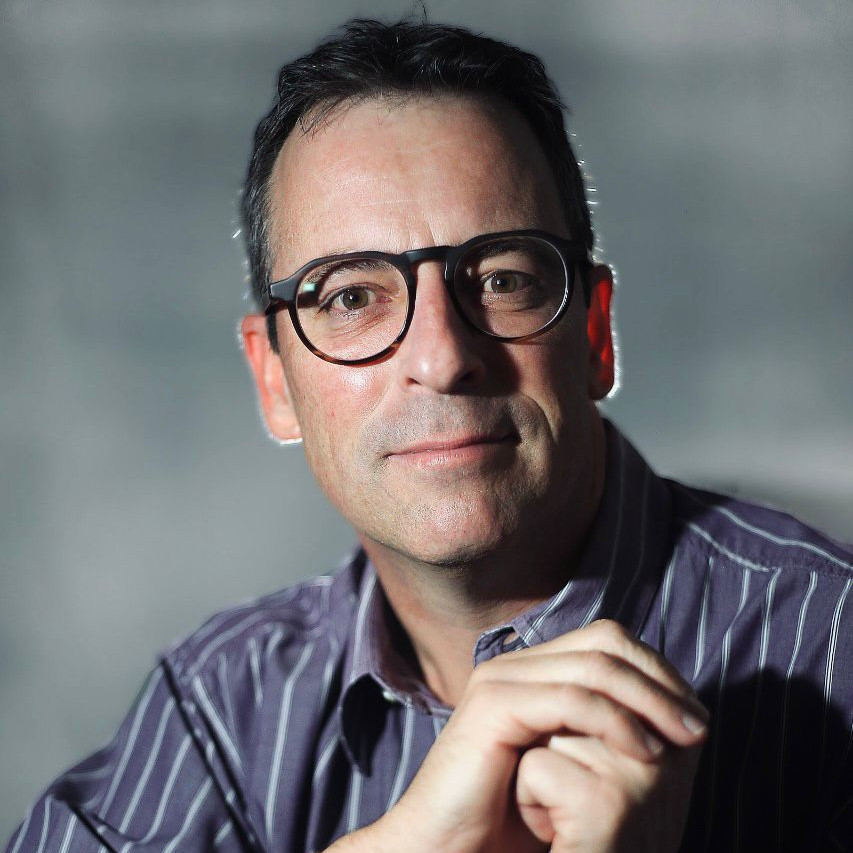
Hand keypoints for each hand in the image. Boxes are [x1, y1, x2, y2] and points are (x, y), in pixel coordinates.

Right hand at [370, 619, 707, 852]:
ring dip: (650, 700)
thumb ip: (604, 733)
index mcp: (533, 671)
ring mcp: (501, 679)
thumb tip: (672, 716)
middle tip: (699, 726)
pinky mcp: (493, 706)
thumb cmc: (512, 823)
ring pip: (594, 665)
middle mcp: (516, 664)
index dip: (657, 670)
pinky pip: (569, 699)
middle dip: (660, 680)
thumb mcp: (573, 769)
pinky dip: (616, 721)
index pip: (608, 641)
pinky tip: (646, 752)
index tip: (697, 717)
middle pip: (606, 641)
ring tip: (685, 739)